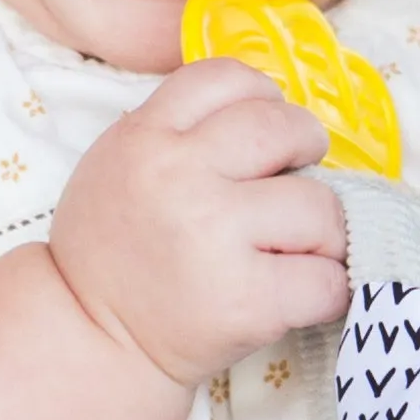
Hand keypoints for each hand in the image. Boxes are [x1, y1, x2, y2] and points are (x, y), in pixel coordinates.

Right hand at [0, 60, 345, 419]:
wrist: (90, 341)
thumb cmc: (114, 252)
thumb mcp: (118, 165)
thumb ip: (176, 130)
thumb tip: (268, 111)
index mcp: (145, 138)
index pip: (229, 78)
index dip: (264, 100)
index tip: (267, 136)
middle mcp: (180, 178)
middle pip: (285, 130)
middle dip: (306, 152)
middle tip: (295, 187)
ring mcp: (216, 239)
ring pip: (320, 206)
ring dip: (324, 230)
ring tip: (297, 249)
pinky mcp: (247, 302)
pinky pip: (327, 279)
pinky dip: (329, 288)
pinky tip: (302, 292)